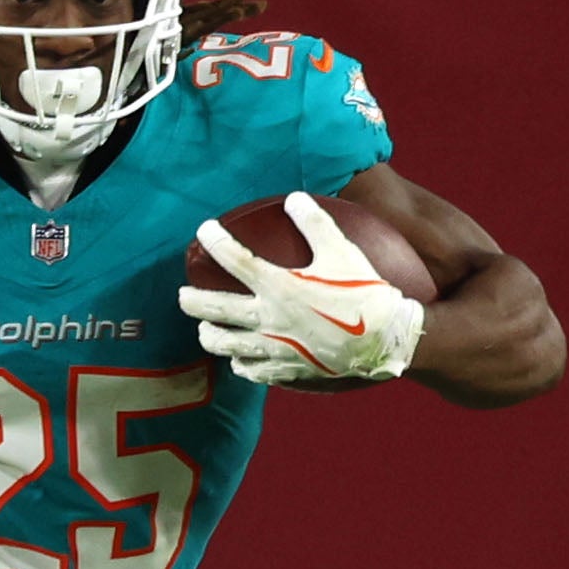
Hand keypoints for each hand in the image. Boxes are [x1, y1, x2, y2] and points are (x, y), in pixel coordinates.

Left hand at [176, 192, 426, 386]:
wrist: (384, 340)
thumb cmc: (365, 292)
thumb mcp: (342, 250)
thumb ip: (315, 223)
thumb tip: (295, 198)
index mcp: (279, 285)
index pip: (235, 259)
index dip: (215, 242)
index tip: (204, 231)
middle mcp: (269, 318)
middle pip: (214, 309)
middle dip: (192, 300)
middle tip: (184, 295)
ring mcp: (274, 347)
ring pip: (224, 344)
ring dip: (209, 335)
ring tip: (205, 329)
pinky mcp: (285, 369)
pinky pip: (251, 370)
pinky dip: (240, 362)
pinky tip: (239, 358)